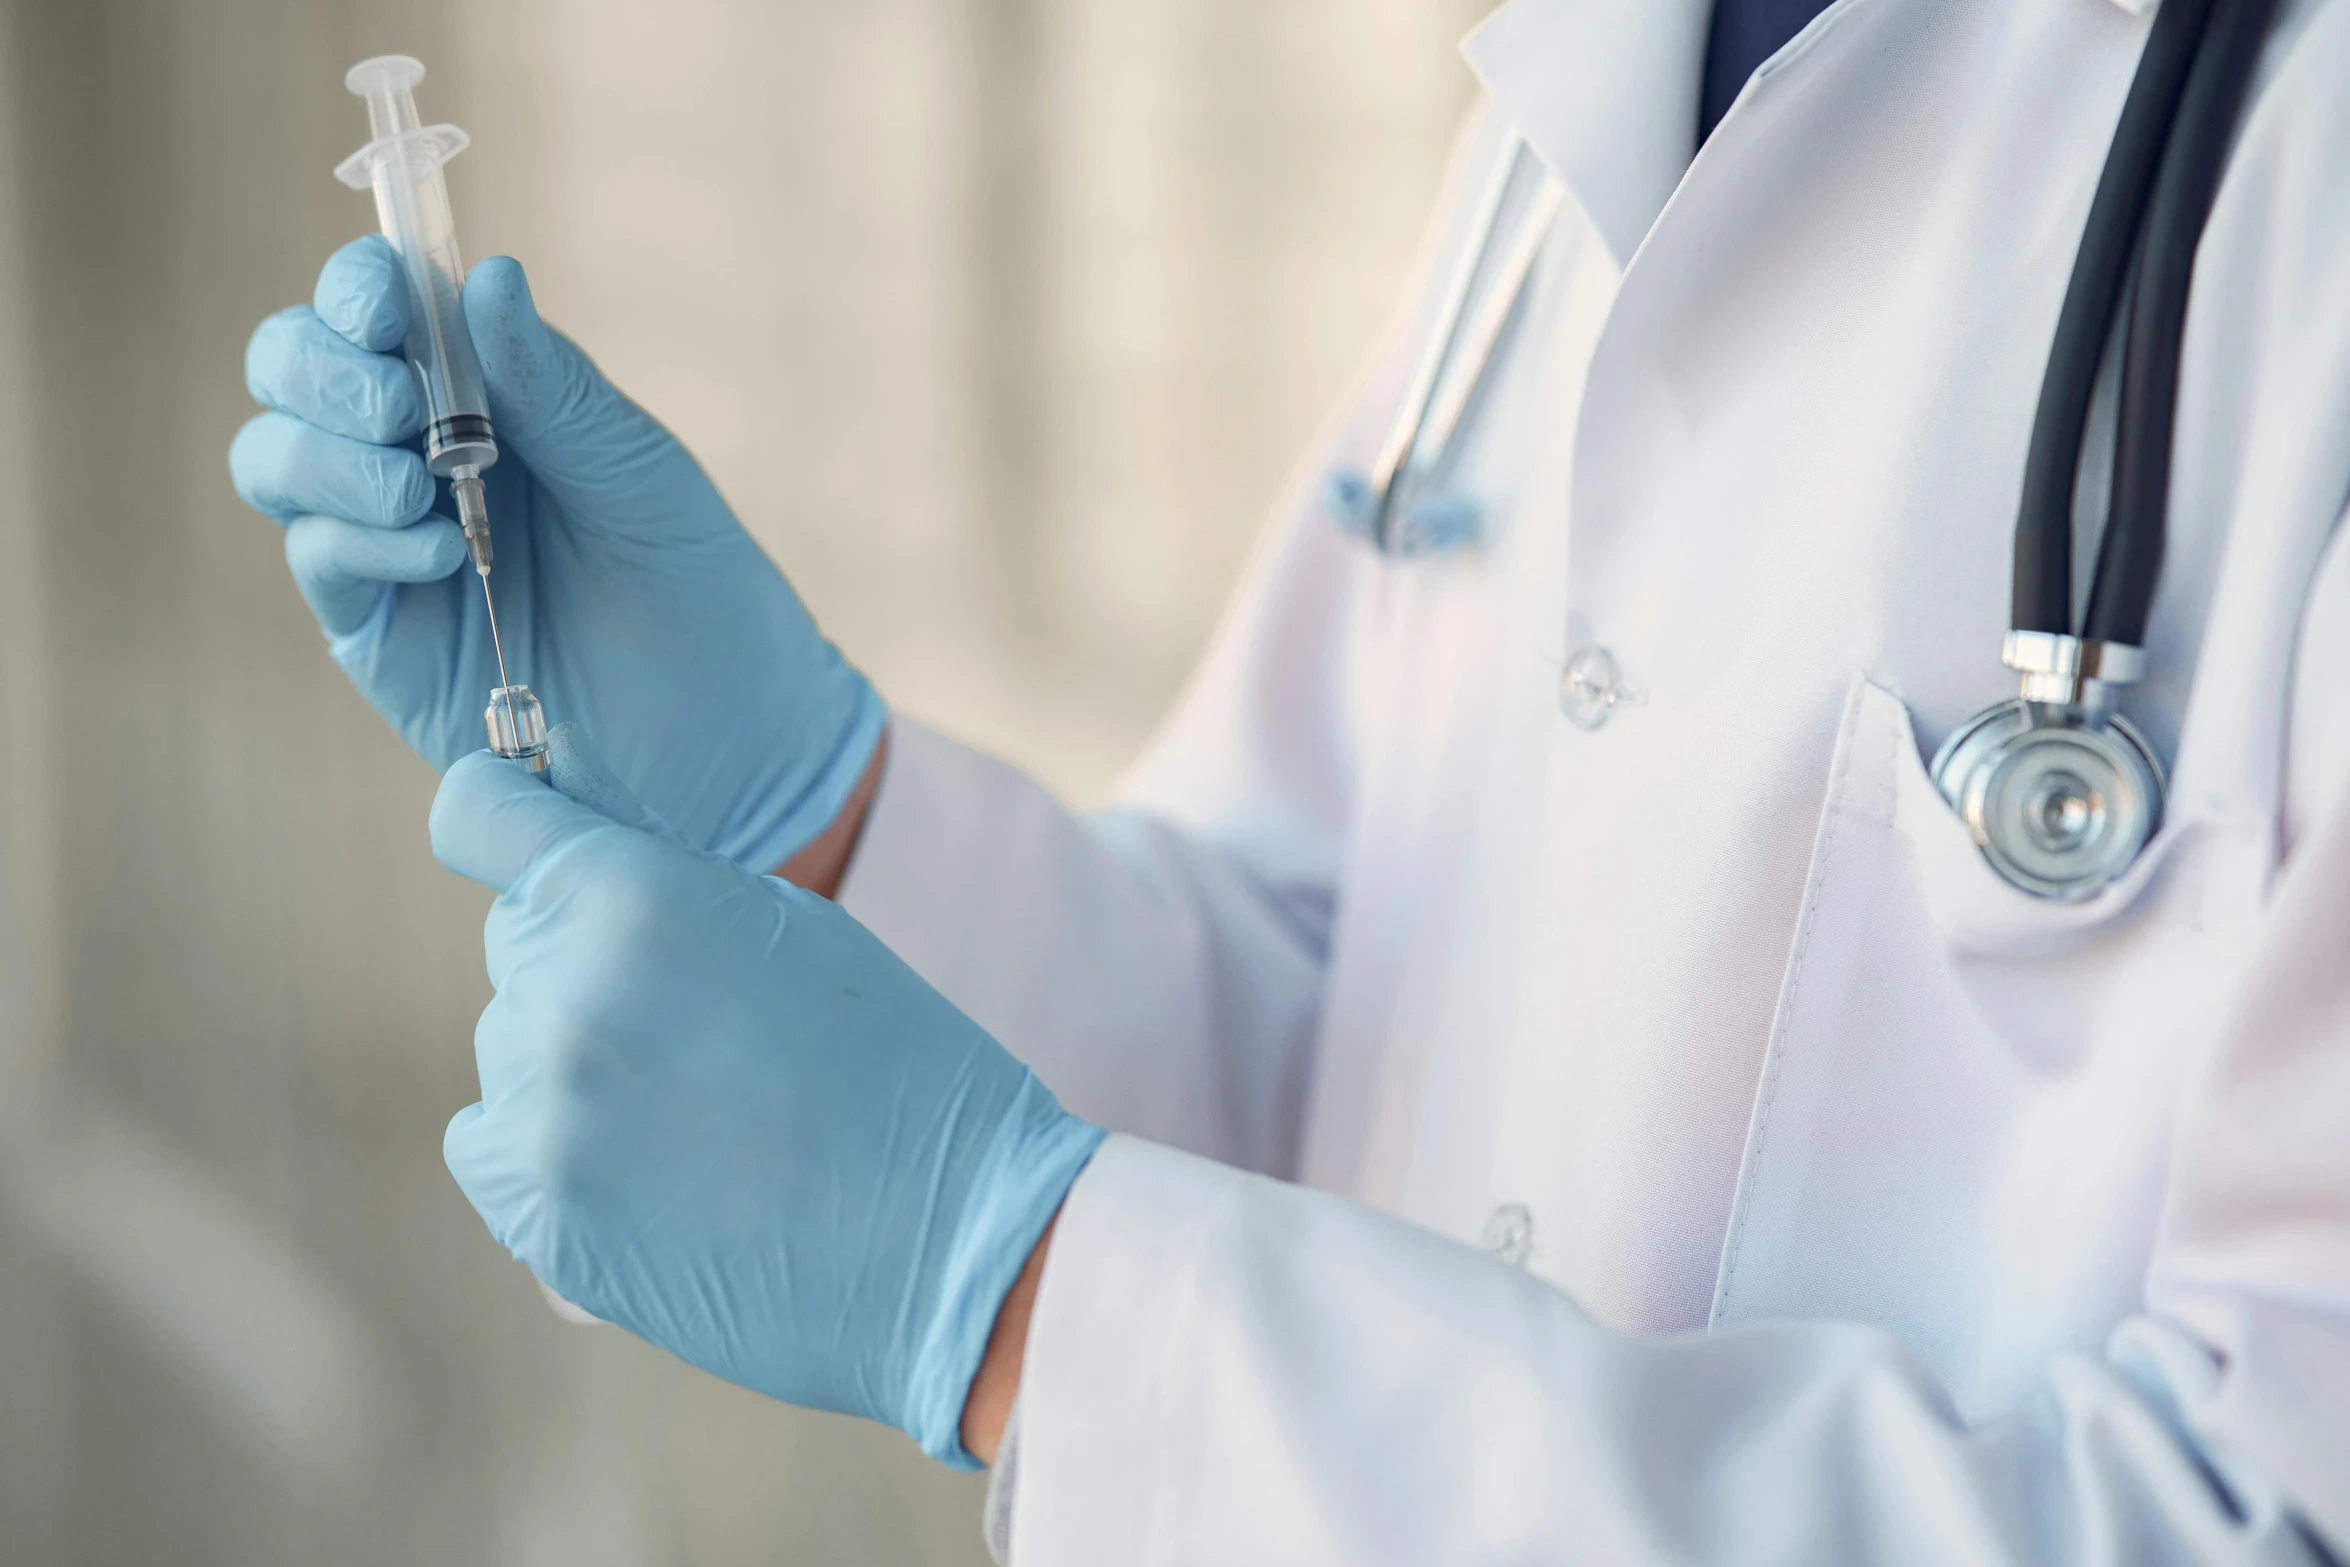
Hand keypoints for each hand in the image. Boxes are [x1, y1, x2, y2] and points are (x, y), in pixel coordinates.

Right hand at [231, 240, 883, 870]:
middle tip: (403, 407)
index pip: (372, 310)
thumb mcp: (636, 472)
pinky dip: (363, 540)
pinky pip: (321, 559)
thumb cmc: (699, 589)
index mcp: (482, 392)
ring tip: (423, 488)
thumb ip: (552, 385)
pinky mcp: (377, 631)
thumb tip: (487, 274)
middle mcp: (413, 455)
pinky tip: (445, 555)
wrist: (727, 736)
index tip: (382, 301)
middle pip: (291, 372)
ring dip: (330, 455)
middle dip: (324, 370)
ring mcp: (385, 543)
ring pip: (274, 459)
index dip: (357, 289)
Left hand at [429, 725, 1103, 1465]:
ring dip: (575, 1060)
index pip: (478, 814)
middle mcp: (566, 995)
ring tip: (697, 1110)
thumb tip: (561, 821)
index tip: (527, 837)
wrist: (953, 1240)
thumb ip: (658, 873)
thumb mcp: (792, 926)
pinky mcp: (537, 1216)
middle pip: (514, 940)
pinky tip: (652, 1165)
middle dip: (582, 956)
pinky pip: (491, 1142)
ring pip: (508, 1048)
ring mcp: (542, 1115)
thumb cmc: (896, 1065)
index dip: (503, 817)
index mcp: (632, 897)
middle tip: (695, 1018)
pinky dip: (551, 1147)